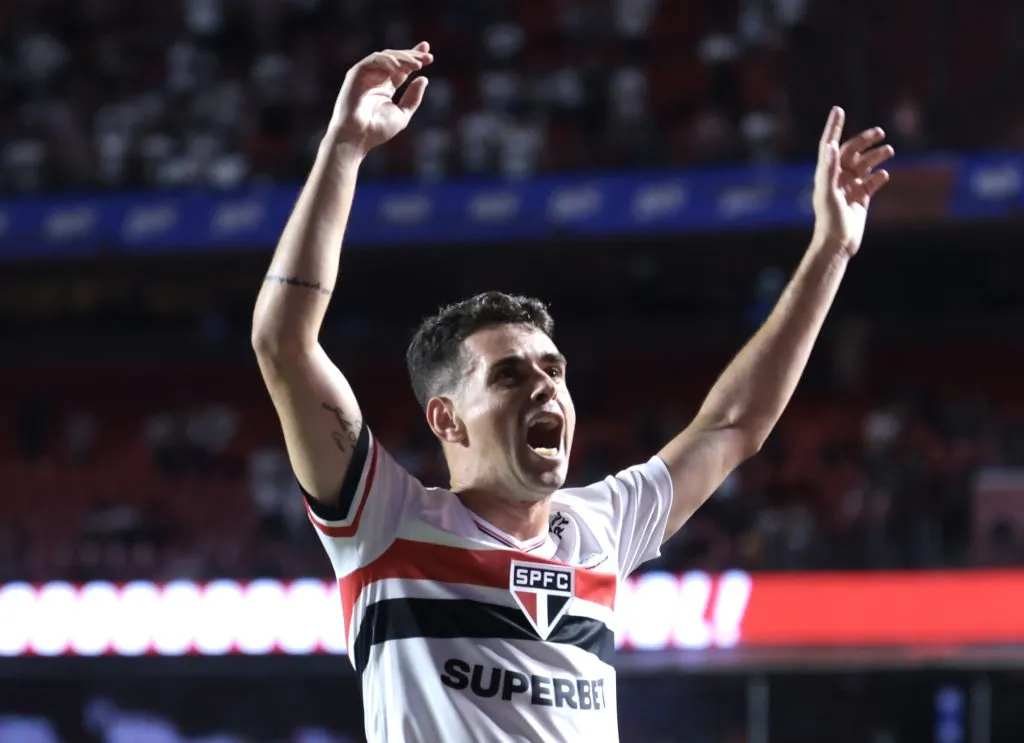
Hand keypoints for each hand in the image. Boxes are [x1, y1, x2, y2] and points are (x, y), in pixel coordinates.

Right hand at [329, 42, 433, 154]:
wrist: (357, 137)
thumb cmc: (377, 130)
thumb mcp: (402, 114)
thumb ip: (413, 97)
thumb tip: (424, 78)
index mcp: (386, 87)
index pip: (402, 68)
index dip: (414, 58)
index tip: (429, 56)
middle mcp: (376, 78)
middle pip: (396, 59)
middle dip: (412, 56)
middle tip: (428, 58)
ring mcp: (365, 74)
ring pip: (386, 57)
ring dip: (403, 58)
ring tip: (417, 65)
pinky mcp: (356, 73)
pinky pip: (373, 60)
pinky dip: (388, 61)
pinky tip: (400, 67)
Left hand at [812, 106, 893, 257]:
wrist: (838, 243)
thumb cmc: (829, 219)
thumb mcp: (827, 192)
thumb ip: (829, 169)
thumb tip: (832, 146)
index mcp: (826, 174)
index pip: (830, 145)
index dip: (833, 127)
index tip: (838, 109)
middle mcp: (837, 178)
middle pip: (852, 152)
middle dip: (865, 141)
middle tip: (880, 133)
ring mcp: (849, 188)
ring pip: (865, 165)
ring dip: (876, 156)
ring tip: (889, 151)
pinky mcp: (861, 199)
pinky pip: (872, 183)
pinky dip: (879, 177)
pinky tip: (884, 175)